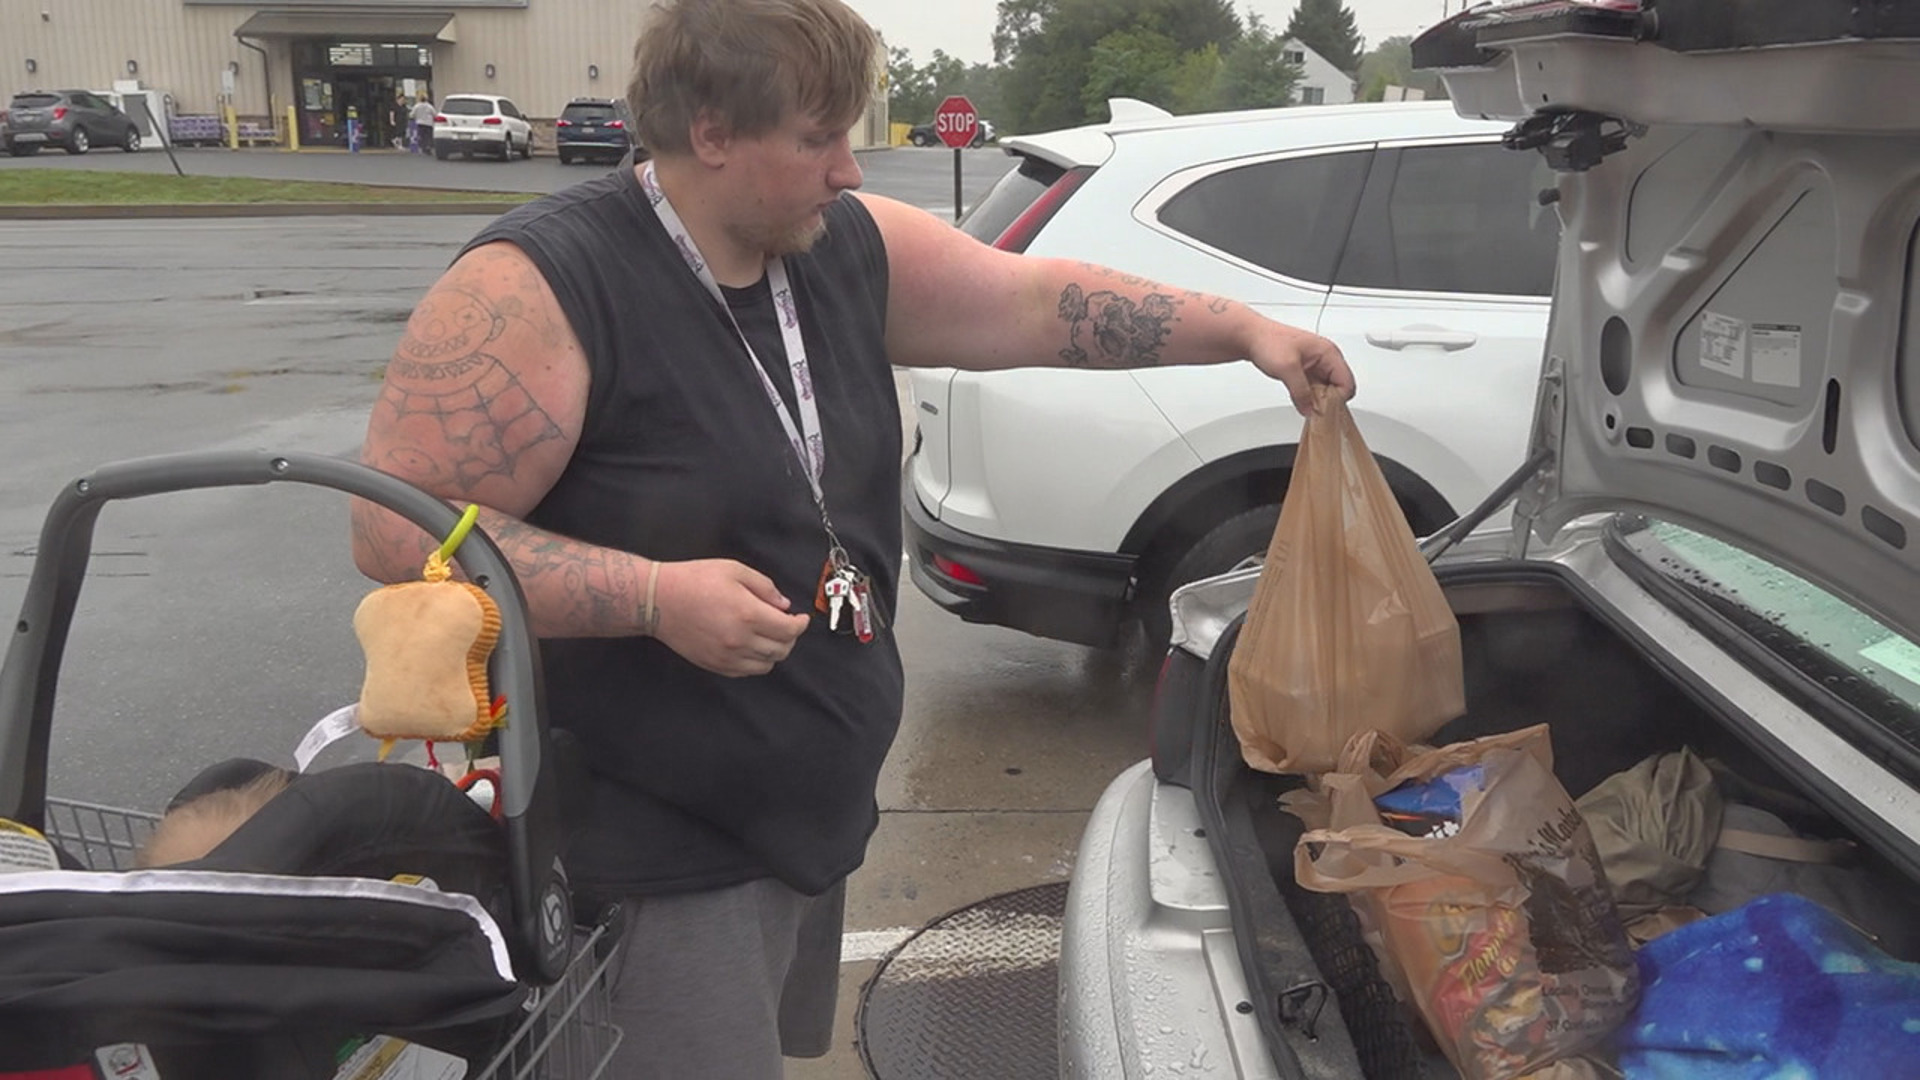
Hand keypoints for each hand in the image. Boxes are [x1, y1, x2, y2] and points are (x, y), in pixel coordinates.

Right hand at [650, 559, 811, 676]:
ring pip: (767, 664)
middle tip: (786, 626)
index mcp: (748, 614)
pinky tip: (752, 647)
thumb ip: (765, 587)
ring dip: (775, 651)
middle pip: (782, 650)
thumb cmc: (694, 580)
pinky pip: (747, 671)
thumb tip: (784, 606)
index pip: (789, 630)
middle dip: (790, 638)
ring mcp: (727, 656)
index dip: (800, 625)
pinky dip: (757, 662)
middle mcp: (740, 640)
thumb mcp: (734, 570)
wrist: (659, 600)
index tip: (801, 619)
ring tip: (769, 636)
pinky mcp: (715, 664)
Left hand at [1248, 322, 1354, 416]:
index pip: (1347, 383)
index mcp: (1329, 352)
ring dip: (1317, 399)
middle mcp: (1326, 357)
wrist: (1251, 336)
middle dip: (1327, 400)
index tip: (1320, 407)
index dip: (1336, 399)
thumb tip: (1309, 410)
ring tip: (1302, 401)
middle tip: (1309, 405)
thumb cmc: (1268, 342)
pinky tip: (1300, 399)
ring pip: (1327, 389)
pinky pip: (1316, 388)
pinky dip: (1310, 396)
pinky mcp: (1307, 370)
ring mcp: (1317, 364)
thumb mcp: (1287, 369)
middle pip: (1339, 388)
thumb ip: (1300, 392)